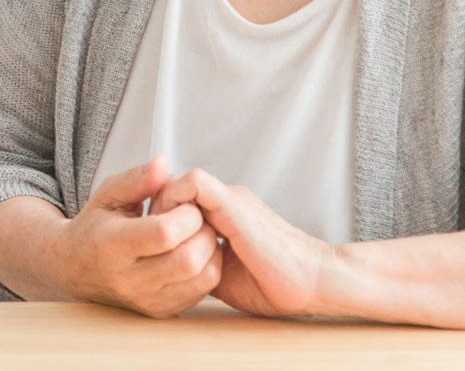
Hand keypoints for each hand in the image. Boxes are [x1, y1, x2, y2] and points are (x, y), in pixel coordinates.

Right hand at [60, 157, 221, 317]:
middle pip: (186, 260)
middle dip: (204, 232)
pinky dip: (208, 269)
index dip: (185, 214)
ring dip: (211, 252)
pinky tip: (196, 252)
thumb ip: (136, 179)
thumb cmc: (96, 226)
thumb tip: (163, 164)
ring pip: (200, 280)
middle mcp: (127, 279)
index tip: (186, 202)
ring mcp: (145, 300)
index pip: (163, 233)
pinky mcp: (159, 311)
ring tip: (199, 233)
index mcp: (110, 245)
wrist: (75, 268)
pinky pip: (200, 293)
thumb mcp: (107, 195)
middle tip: (198, 217)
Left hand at [155, 169, 336, 317]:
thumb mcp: (221, 272)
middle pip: (171, 186)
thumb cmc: (272, 283)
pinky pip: (196, 184)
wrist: (313, 282)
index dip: (159, 217)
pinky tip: (174, 230)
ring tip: (161, 237)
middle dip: (155, 210)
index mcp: (223, 214)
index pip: (176, 198)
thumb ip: (197, 261)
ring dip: (162, 206)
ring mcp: (230, 199)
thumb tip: (166, 267)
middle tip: (151, 239)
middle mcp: (225, 200)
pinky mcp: (235, 205)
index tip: (152, 243)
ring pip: (178, 181)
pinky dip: (177, 200)